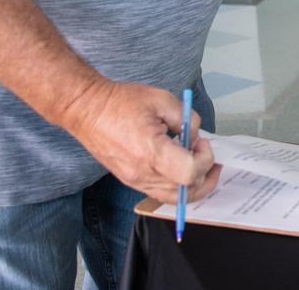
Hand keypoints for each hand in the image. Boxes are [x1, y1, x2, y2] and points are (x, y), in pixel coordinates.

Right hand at [59, 79, 218, 204]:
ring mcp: (135, 180)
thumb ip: (187, 120)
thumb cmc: (120, 102)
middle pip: (186, 192)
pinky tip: (181, 168)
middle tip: (210, 157)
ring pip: (174, 198)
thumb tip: (195, 137)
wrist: (88, 110)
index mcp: (150, 152)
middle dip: (206, 176)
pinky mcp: (131, 181)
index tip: (202, 142)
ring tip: (199, 163)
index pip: (190, 173)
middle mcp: (142, 173)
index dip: (205, 159)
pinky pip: (160, 194)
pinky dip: (177, 186)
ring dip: (193, 184)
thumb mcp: (163, 99)